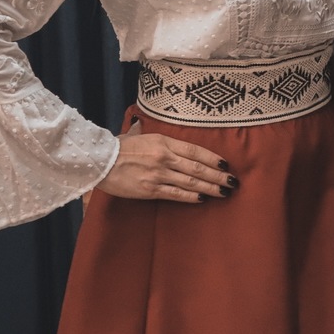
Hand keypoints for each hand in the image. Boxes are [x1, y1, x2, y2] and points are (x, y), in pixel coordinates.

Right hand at [96, 120, 233, 202]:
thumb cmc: (119, 146)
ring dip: (210, 188)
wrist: (99, 161)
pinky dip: (191, 197)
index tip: (226, 164)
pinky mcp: (150, 189)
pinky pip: (175, 194)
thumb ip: (159, 138)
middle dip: (218, 176)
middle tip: (234, 182)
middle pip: (198, 168)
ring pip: (191, 183)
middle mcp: (165, 157)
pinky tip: (203, 199)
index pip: (196, 150)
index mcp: (164, 141)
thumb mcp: (142, 134)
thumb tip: (170, 137)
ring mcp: (158, 174)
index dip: (213, 158)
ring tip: (224, 191)